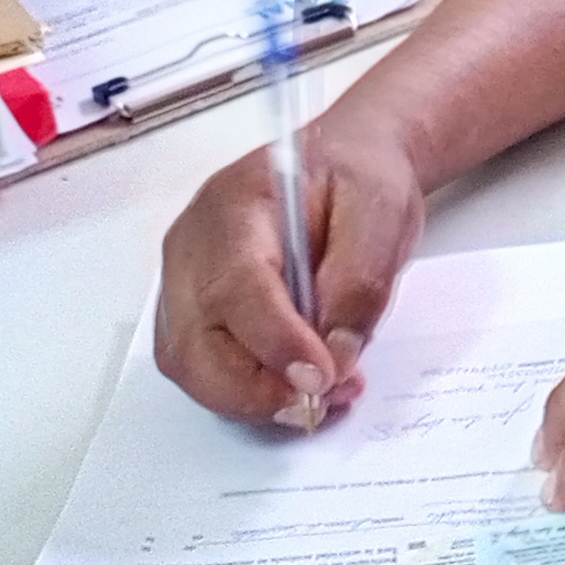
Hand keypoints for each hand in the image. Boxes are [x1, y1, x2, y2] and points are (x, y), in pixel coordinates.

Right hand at [151, 123, 428, 429]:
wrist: (345, 162)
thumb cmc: (357, 176)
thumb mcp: (381, 211)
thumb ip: (358, 283)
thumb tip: (335, 357)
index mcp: (236, 206)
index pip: (237, 286)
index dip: (275, 342)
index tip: (320, 378)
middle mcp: (192, 246)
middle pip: (194, 341)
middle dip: (255, 389)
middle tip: (320, 402)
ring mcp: (183, 281)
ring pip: (190, 366)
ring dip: (252, 399)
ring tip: (321, 397)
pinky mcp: (194, 311)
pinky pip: (202, 368)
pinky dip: (247, 392)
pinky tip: (297, 387)